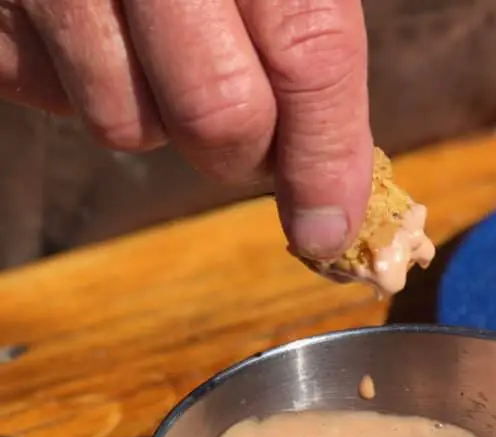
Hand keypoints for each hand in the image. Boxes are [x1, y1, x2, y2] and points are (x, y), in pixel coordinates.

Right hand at [0, 0, 372, 259]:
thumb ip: (310, 27)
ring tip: (155, 48)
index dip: (326, 159)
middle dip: (243, 154)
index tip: (329, 231)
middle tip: (249, 137)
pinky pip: (39, 93)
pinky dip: (74, 86)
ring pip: (123, 127)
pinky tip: (88, 27)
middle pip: (218, 119)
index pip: (311, 57)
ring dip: (155, 118)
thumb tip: (337, 167)